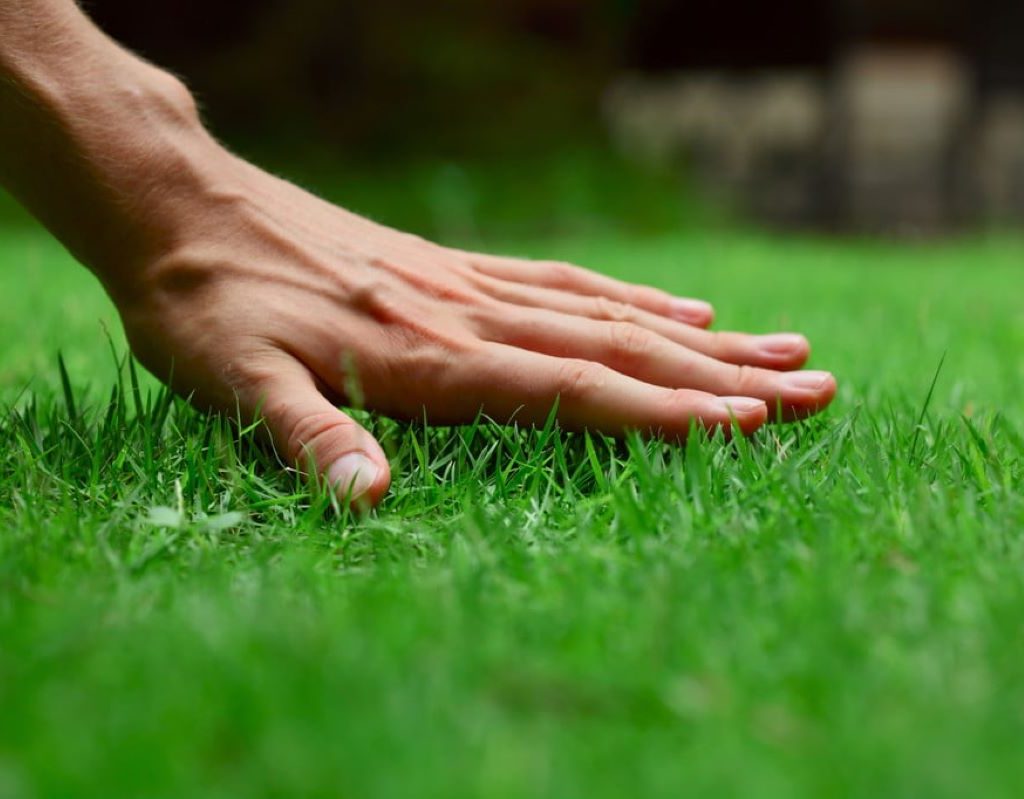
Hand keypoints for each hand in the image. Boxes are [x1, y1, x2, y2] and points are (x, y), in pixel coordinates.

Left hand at [111, 150, 835, 507]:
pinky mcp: (453, 268)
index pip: (572, 388)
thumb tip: (370, 501)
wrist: (182, 205)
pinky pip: (562, 282)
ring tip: (782, 349)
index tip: (754, 426)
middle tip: (818, 391)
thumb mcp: (233, 383)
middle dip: (722, 379)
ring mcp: (468, 285)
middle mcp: (468, 314)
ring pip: (607, 312)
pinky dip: (630, 300)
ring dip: (700, 340)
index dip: (664, 412)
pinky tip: (675, 310)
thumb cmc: (205, 304)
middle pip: (618, 348)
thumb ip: (308, 439)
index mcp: (429, 356)